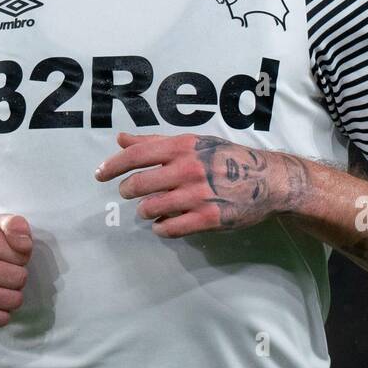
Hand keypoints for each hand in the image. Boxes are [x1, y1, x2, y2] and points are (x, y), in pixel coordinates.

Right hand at [0, 213, 32, 326]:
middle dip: (18, 277)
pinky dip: (3, 313)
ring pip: (10, 300)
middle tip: (7, 274)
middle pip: (17, 278)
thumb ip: (15, 225)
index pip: (20, 254)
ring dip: (13, 296)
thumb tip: (24, 244)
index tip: (9, 256)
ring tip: (1, 287)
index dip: (20, 256)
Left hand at [94, 132, 291, 237]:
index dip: (112, 165)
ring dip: (145, 210)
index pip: (136, 155)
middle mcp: (188, 168)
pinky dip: (161, 228)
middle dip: (128, 191)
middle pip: (139, 184)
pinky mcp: (209, 218)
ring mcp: (198, 195)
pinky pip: (171, 228)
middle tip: (129, 193)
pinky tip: (163, 224)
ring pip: (152, 208)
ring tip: (150, 208)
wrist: (268, 180)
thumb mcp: (193, 143)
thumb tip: (120, 139)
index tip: (99, 174)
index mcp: (183, 146)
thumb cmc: (226, 158)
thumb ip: (155, 142)